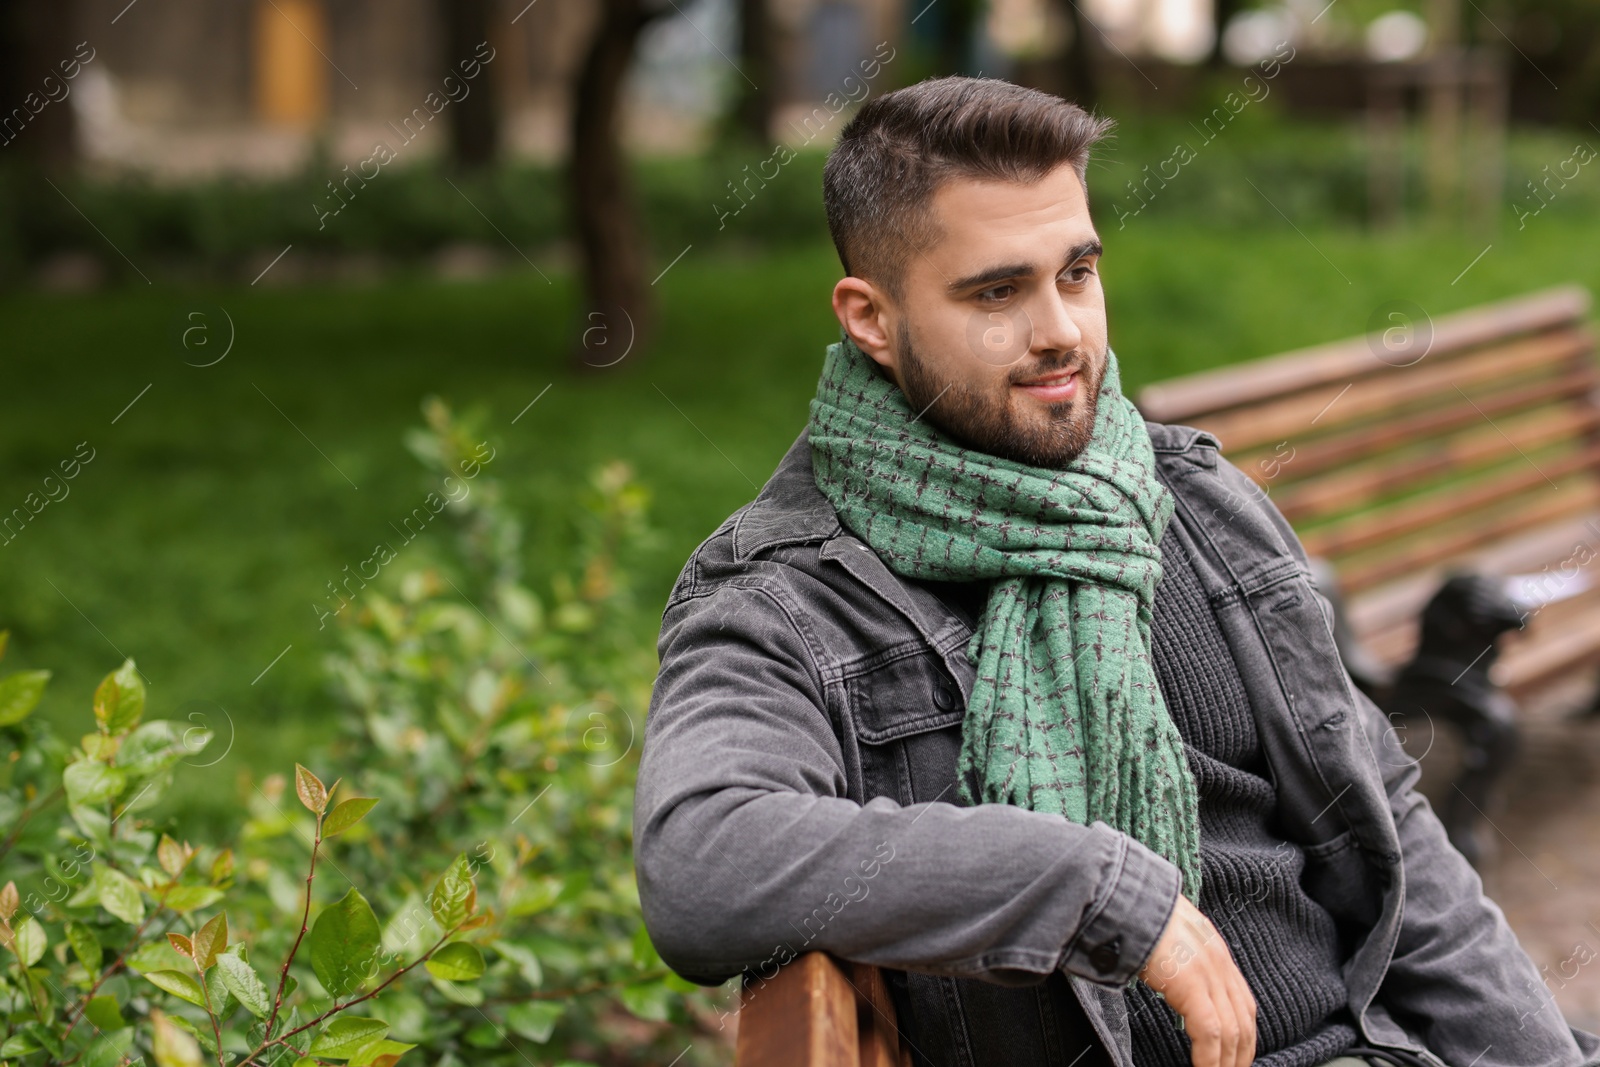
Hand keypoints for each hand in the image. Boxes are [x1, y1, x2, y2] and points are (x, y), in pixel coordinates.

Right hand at [1137, 893, 1256, 1066]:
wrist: (1127, 898)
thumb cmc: (1137, 916)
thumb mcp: (1170, 938)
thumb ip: (1181, 962)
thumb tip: (1173, 982)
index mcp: (1216, 954)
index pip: (1244, 1006)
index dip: (1244, 1037)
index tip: (1236, 1058)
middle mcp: (1219, 964)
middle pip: (1243, 1023)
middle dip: (1240, 1056)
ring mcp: (1208, 974)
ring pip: (1231, 1032)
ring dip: (1226, 1062)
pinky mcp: (1192, 984)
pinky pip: (1209, 1032)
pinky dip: (1209, 1058)